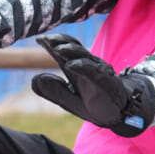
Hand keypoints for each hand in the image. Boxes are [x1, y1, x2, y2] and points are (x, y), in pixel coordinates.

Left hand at [30, 33, 154, 136]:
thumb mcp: (68, 100)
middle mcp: (87, 66)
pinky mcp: (106, 82)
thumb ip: (52, 90)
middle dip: (60, 41)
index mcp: (76, 69)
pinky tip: (71, 64)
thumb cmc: (95, 103)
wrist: (120, 114)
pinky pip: (93, 71)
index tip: (39, 39)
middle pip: (73, 48)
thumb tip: (34, 79)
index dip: (51, 44)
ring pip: (84, 56)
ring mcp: (98, 72)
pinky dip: (82, 66)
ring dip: (70, 51)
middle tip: (45, 39)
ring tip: (56, 48)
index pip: (63, 51)